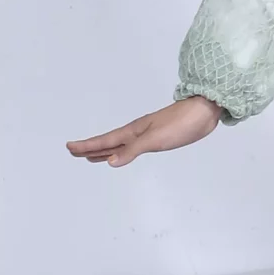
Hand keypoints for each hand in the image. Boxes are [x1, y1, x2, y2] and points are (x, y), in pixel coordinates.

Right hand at [66, 96, 222, 168]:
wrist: (204, 112)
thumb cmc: (181, 123)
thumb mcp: (155, 139)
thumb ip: (132, 150)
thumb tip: (110, 162)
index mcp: (134, 131)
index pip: (105, 141)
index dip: (87, 145)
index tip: (69, 147)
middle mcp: (137, 133)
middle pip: (108, 142)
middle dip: (90, 148)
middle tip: (73, 151)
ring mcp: (147, 135)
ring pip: (120, 145)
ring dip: (105, 151)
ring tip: (91, 156)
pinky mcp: (159, 138)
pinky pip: (133, 146)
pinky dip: (123, 151)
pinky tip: (124, 153)